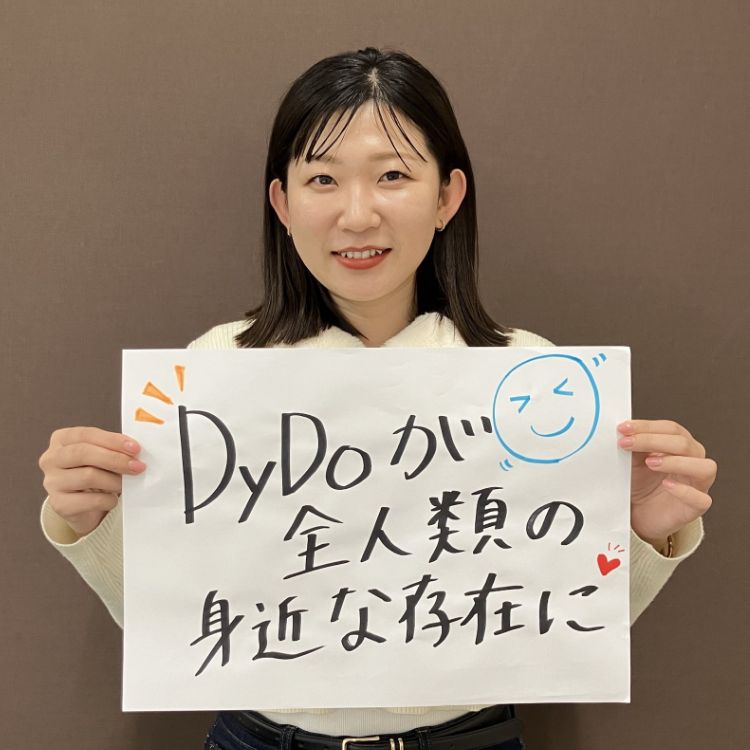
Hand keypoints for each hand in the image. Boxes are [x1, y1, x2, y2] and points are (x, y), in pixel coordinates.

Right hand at [38, 426, 146, 536]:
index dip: (112, 440)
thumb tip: (135, 451)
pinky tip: (113, 499)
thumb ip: (113, 449)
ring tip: (125, 484)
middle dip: (115, 459)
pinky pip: (90, 500)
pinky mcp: (59, 504)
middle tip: (137, 466)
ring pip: (88, 476)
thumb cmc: (96, 473)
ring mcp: (52, 482)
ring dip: (114, 481)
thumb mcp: (102, 455)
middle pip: (84, 453)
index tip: (135, 448)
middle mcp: (51, 458)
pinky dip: (108, 500)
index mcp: (62, 439)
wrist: (85, 506)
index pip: (86, 434)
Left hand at [617, 419, 715, 549]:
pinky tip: (667, 485)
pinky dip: (684, 490)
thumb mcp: (633, 460)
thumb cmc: (640, 483)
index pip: (671, 429)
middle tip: (627, 443)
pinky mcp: (697, 506)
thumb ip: (633, 445)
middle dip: (653, 440)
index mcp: (680, 446)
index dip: (647, 427)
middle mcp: (694, 461)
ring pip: (703, 467)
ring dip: (676, 462)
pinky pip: (701, 498)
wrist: (639, 514)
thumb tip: (622, 431)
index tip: (624, 428)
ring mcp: (698, 484)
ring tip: (650, 462)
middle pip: (684, 444)